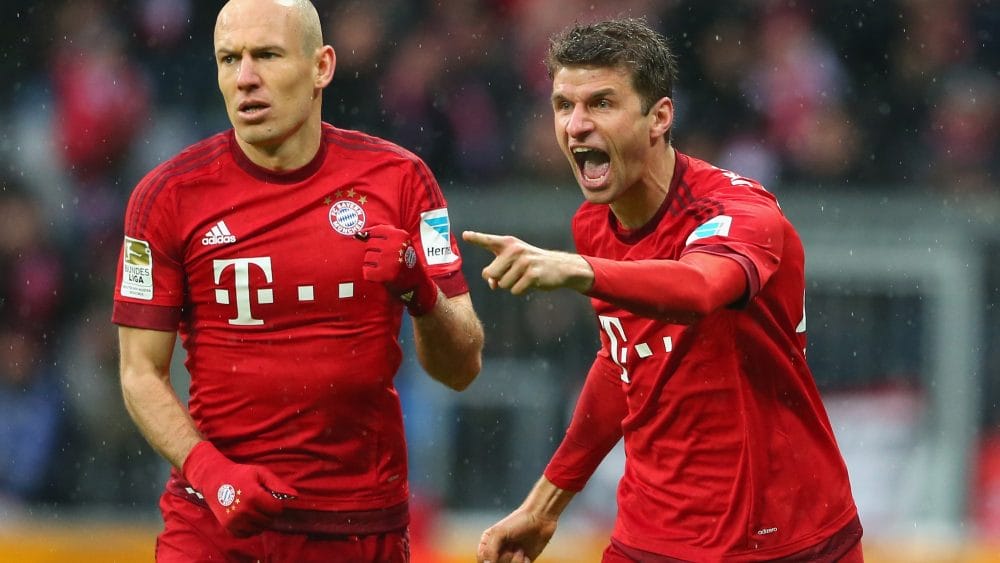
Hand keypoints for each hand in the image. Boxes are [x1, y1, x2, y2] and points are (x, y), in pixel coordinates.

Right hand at [182, 441, 296, 536]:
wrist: (214, 479)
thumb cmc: (240, 474)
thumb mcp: (260, 473)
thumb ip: (278, 485)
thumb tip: (296, 496)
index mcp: (254, 496)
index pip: (276, 509)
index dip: (276, 503)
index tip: (269, 496)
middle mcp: (244, 511)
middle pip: (269, 520)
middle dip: (268, 511)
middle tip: (260, 501)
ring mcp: (235, 521)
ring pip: (259, 528)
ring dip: (260, 520)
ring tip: (253, 507)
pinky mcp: (229, 527)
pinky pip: (248, 534)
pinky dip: (250, 527)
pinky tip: (247, 516)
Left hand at [357, 225, 438, 315]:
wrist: (417, 282)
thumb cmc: (406, 259)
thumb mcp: (401, 242)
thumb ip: (383, 235)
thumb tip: (359, 233)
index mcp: (400, 235)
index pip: (375, 231)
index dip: (373, 238)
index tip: (378, 245)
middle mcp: (395, 246)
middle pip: (369, 245)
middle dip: (373, 252)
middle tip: (383, 259)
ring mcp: (390, 260)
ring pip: (366, 258)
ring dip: (371, 263)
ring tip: (383, 266)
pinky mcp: (385, 274)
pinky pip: (367, 271)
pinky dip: (370, 274)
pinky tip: (379, 274)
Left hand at [462, 231, 593, 294]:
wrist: (559, 266)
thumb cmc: (530, 264)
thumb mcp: (513, 262)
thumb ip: (497, 270)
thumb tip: (492, 284)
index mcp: (508, 244)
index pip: (488, 240)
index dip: (476, 238)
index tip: (465, 235)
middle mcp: (515, 250)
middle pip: (490, 273)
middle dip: (498, 279)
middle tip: (513, 273)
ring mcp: (524, 262)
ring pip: (503, 285)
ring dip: (511, 285)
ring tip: (524, 276)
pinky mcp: (532, 274)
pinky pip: (515, 290)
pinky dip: (521, 290)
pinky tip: (531, 282)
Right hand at [477, 507, 558, 562]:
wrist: (540, 520)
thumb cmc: (518, 522)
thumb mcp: (499, 533)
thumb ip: (490, 550)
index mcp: (487, 543)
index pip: (483, 560)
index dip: (491, 559)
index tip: (500, 550)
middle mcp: (497, 552)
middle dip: (506, 558)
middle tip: (513, 547)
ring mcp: (509, 558)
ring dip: (515, 562)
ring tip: (521, 550)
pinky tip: (526, 556)